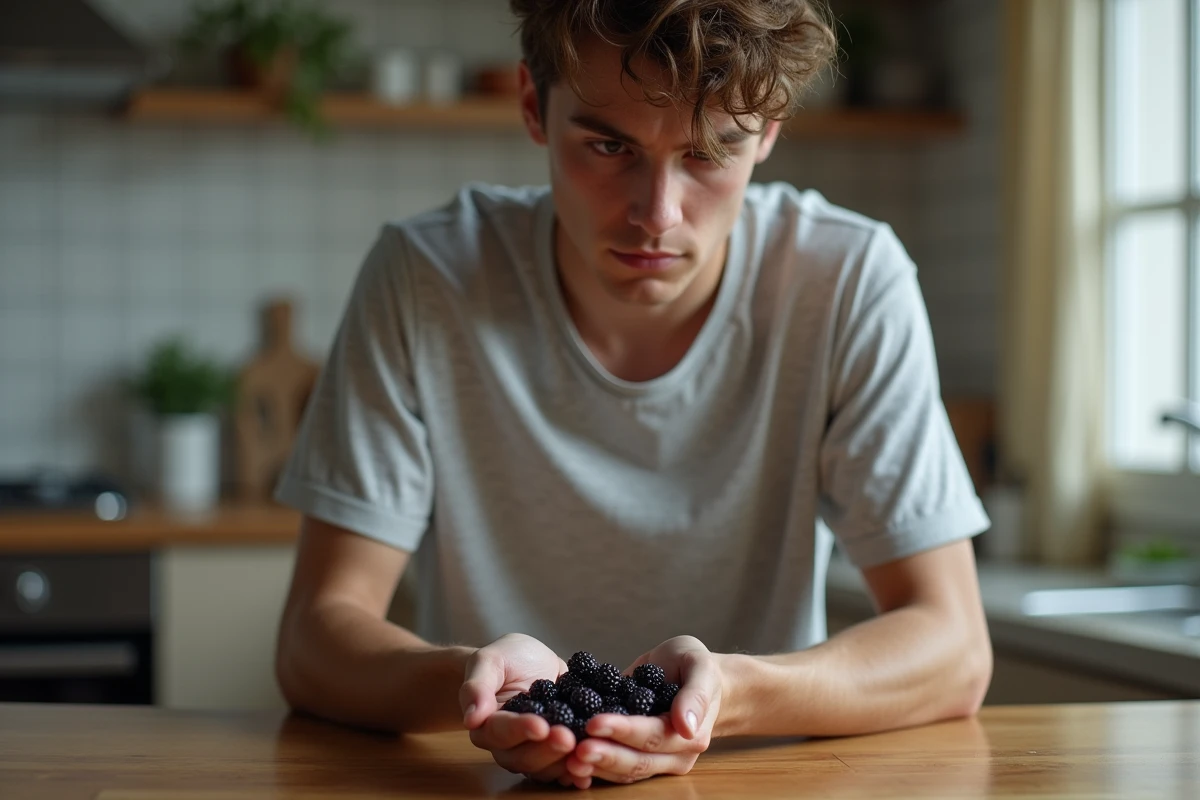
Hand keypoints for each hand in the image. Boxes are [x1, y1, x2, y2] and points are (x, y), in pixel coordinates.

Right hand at [459, 633, 585, 787]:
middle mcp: (507, 745)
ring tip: (585, 752)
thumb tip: (472, 717)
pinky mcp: (554, 750)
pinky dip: (576, 770)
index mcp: (487, 724)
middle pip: (524, 757)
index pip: (501, 731)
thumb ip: (477, 686)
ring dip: (565, 763)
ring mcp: (532, 750)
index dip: (520, 730)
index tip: (540, 725)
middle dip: (548, 750)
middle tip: (569, 738)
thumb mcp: (488, 661)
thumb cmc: (504, 659)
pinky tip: (591, 770)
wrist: (526, 663)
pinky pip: (563, 766)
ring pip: (545, 767)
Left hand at [565, 635, 722, 784]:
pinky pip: (616, 768)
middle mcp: (674, 754)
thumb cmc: (695, 666)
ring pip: (624, 771)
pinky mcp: (638, 757)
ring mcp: (656, 760)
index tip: (594, 722)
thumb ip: (694, 695)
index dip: (623, 731)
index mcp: (691, 734)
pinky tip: (569, 759)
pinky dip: (593, 765)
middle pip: (636, 762)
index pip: (653, 736)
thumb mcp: (699, 666)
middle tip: (574, 748)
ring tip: (567, 757)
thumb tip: (686, 727)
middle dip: (604, 755)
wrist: (692, 675)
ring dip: (595, 766)